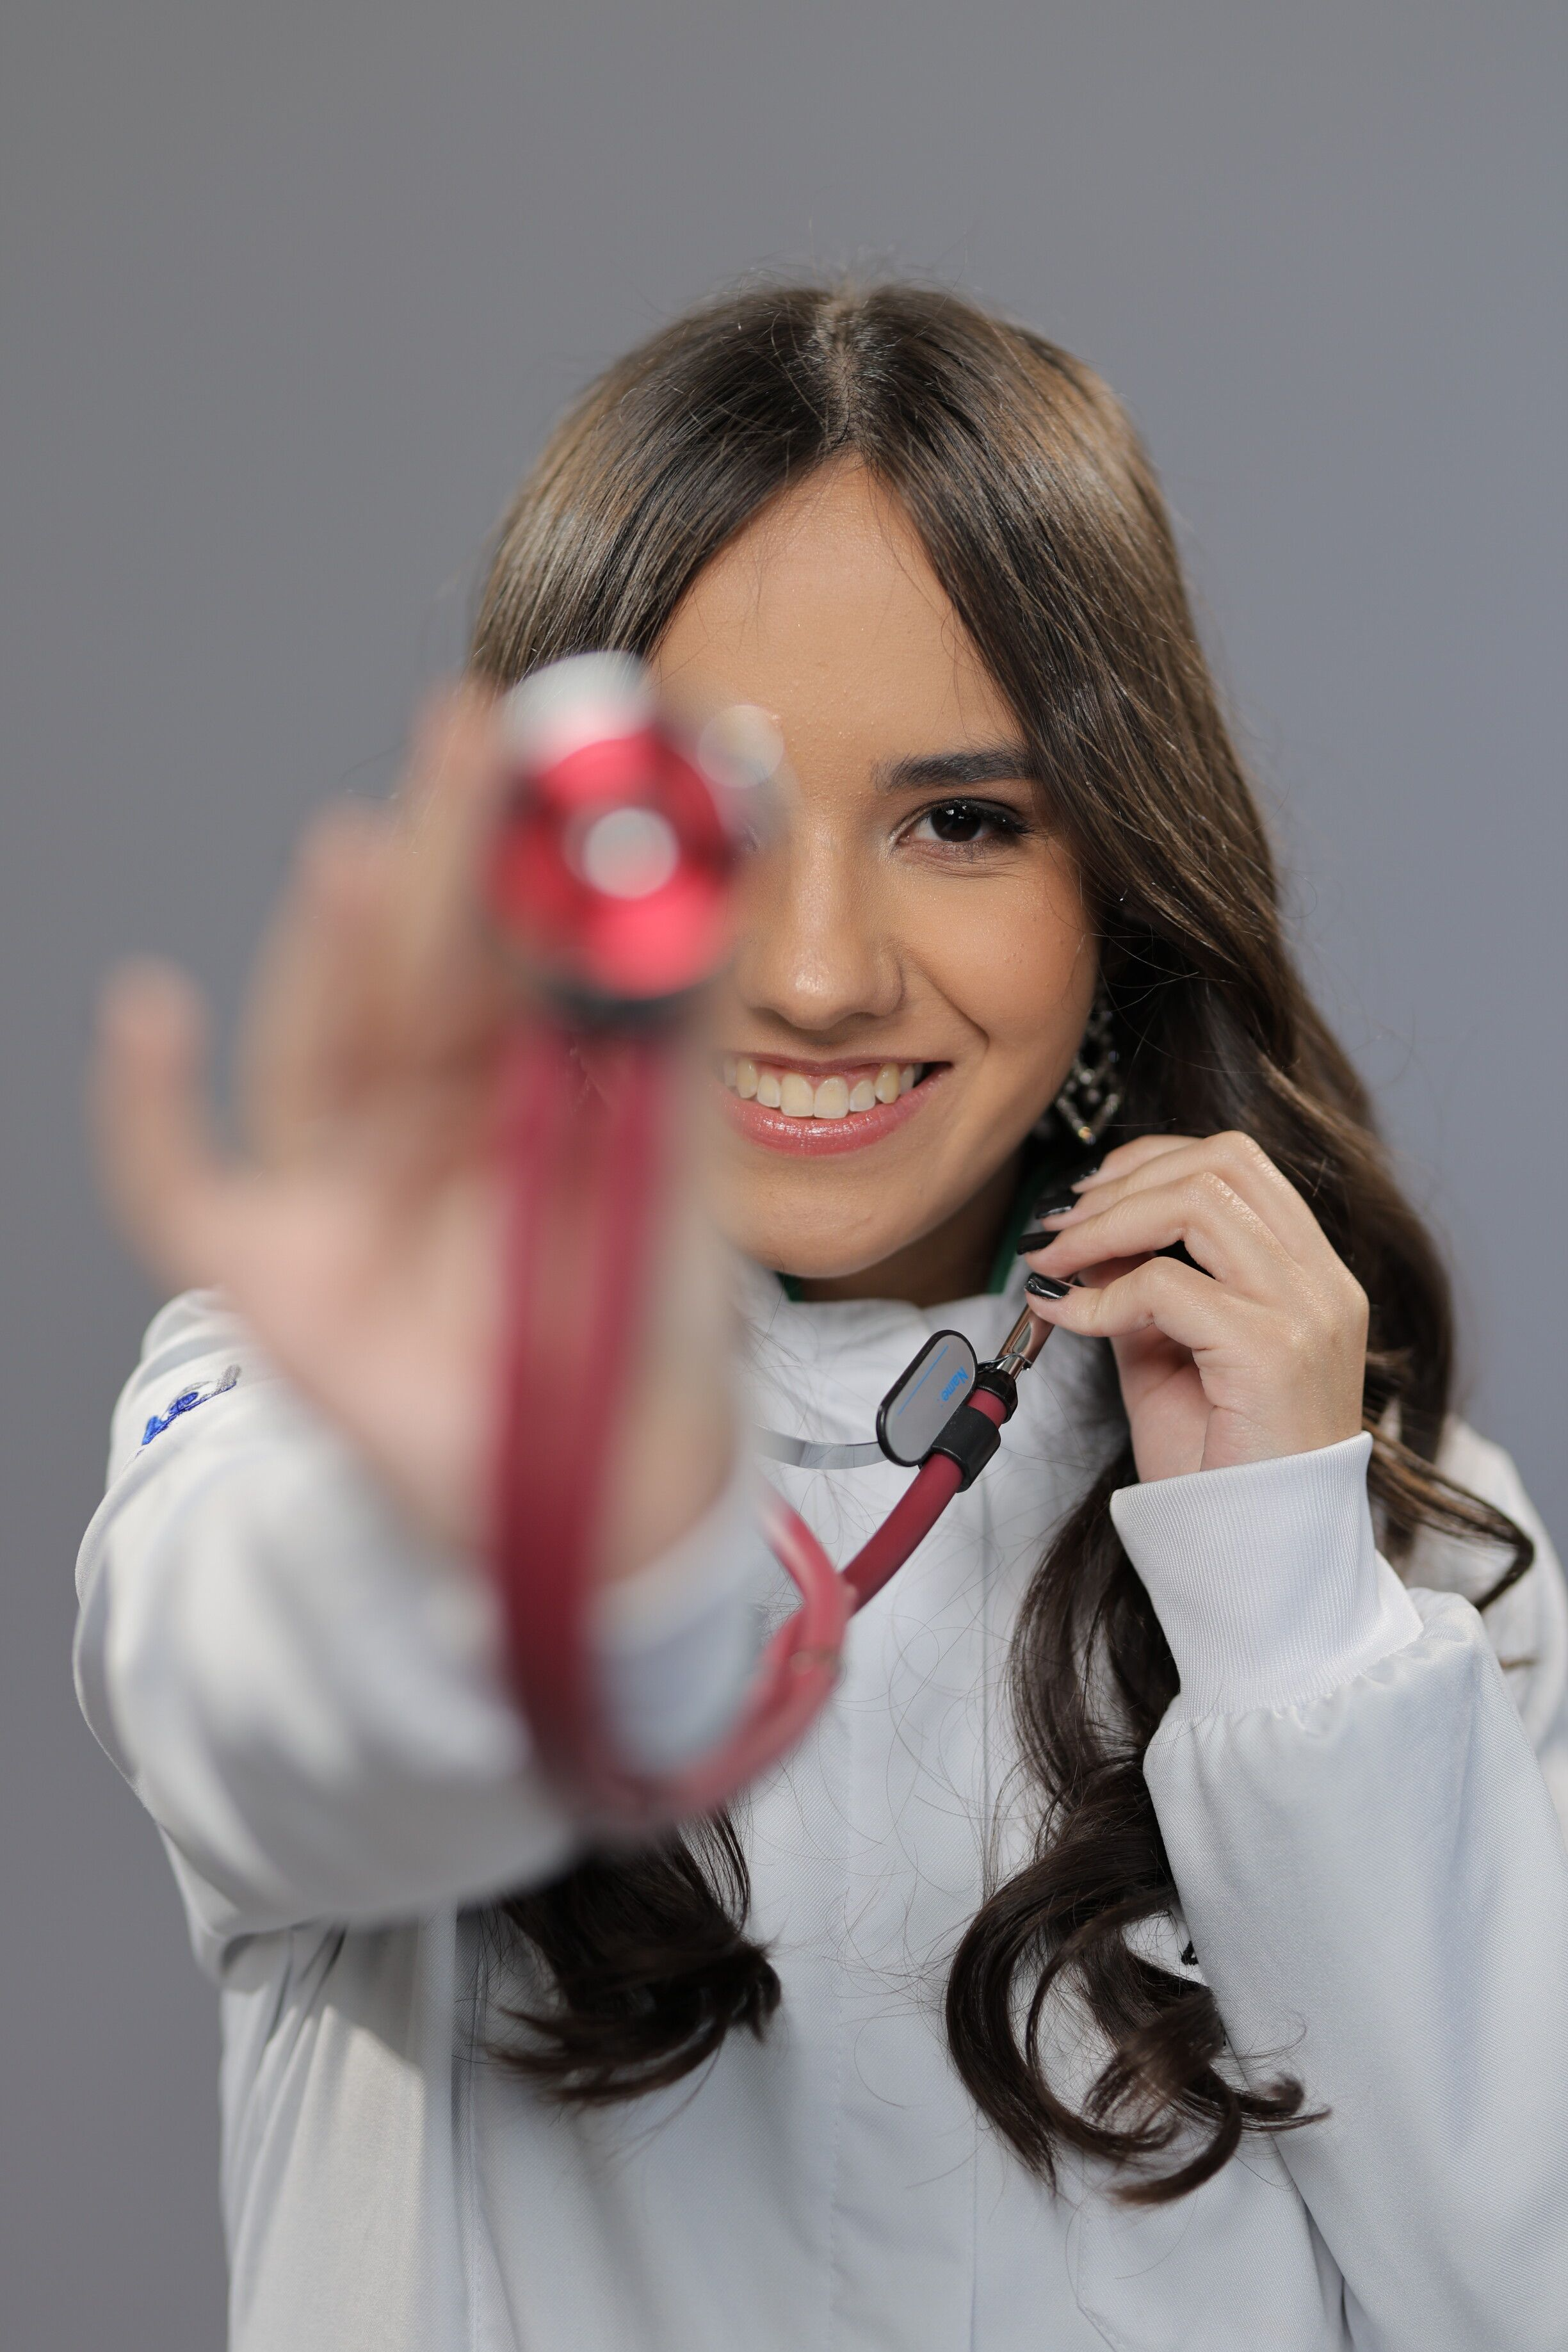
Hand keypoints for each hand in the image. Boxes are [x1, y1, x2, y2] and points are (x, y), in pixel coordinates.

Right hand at [90, 688, 732, 1571]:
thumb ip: (676, 1048)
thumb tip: (706, 895)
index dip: (513, 841)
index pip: (499, 942)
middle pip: (409, 973)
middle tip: (462, 740)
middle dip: (435, 860)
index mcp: (508, 1082)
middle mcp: (412, 1116)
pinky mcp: (269, 1275)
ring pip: (319, 1052)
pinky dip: (149, 1111)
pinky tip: (146, 1014)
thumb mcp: (673, 1177)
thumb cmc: (635, 1323)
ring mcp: (334, 1188)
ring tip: (357, 853)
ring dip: (326, 956)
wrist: (613, 1494)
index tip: (539, 739)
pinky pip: (184, 1190)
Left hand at [1020, 1132, 1366, 1481]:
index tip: (1084, 1197)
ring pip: (1198, 1202)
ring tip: (1055, 1262)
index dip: (1149, 1161)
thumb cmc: (1218, 1464)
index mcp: (1310, 1273)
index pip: (1235, 1162)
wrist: (1257, 1556)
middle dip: (1122, 1181)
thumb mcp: (1169, 1351)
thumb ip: (1139, 1286)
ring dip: (1106, 1223)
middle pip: (1220, 1161)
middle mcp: (1322, 1282)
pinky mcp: (1271, 1352)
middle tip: (1057, 1227)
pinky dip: (1100, 1296)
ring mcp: (1306, 1312)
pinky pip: (1167, 1286)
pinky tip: (1069, 1319)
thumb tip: (1083, 1235)